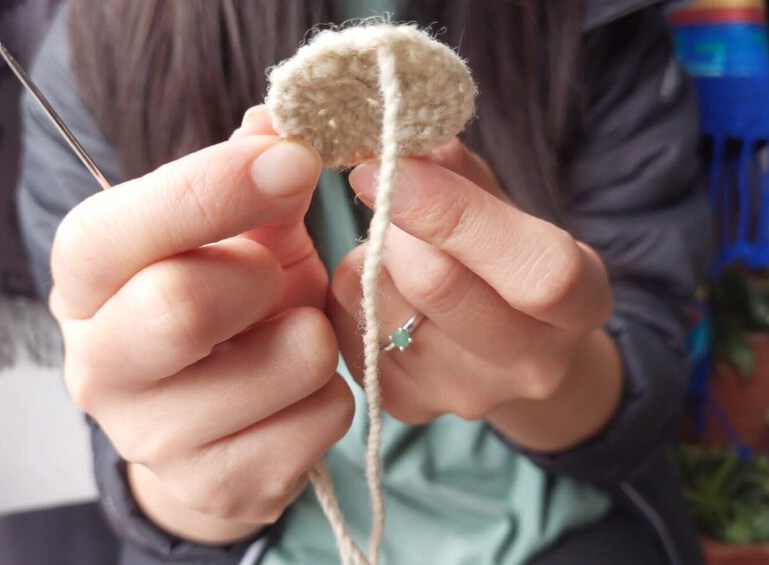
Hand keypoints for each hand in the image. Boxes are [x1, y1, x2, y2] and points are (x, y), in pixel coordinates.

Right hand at [50, 109, 353, 543]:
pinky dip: (332, 390)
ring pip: (288, 361)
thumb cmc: (226, 306)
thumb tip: (279, 122)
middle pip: (182, 305)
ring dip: (314, 334)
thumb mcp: (235, 235)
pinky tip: (297, 390)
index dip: (216, 186)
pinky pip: (323, 418)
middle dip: (263, 275)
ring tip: (290, 336)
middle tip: (276, 273)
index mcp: (90, 281)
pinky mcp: (222, 484)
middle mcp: (102, 364)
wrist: (215, 420)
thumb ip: (253, 178)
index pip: (123, 228)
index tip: (295, 158)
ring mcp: (156, 438)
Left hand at [328, 140, 621, 450]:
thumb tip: (399, 133)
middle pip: (439, 286)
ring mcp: (467, 394)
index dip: (456, 210)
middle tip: (381, 188)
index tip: (393, 162)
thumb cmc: (510, 263)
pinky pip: (351, 331)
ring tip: (392, 248)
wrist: (512, 351)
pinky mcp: (410, 406)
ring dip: (369, 257)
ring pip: (380, 304)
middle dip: (397, 225)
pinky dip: (352, 294)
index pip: (534, 270)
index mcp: (581, 303)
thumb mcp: (508, 209)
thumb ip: (461, 172)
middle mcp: (531, 364)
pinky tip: (379, 286)